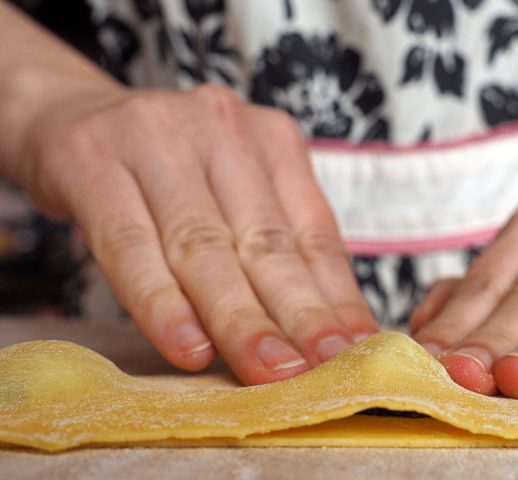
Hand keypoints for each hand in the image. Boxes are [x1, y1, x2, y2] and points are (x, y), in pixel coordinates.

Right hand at [17, 84, 377, 383]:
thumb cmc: (165, 173)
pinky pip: (131, 245)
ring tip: (268, 370)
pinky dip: (162, 303)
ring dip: (239, 320)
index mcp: (271, 140)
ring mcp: (157, 137)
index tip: (355, 352)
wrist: (67, 116)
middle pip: (266, 243)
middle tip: (324, 371)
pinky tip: (189, 346)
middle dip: (299, 316)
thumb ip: (274, 248)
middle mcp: (223, 129)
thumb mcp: (232, 194)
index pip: (314, 232)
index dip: (336, 298)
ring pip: (204, 247)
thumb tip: (329, 327)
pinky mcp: (92, 159)